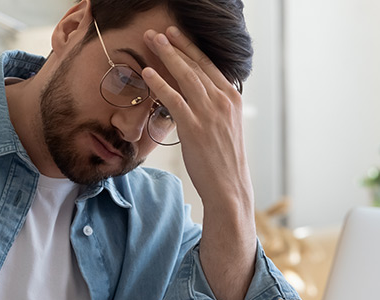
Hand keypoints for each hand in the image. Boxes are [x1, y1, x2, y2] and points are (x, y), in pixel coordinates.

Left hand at [142, 27, 256, 299]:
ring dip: (166, 56)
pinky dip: (160, 84)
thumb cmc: (224, 161)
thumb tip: (200, 96)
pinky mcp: (195, 128)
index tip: (177, 35)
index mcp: (232, 99)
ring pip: (186, 76)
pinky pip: (175, 100)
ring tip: (151, 41)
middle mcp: (224, 101)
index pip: (209, 66)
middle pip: (196, 65)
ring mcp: (210, 113)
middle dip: (176, 45)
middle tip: (159, 30)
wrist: (230, 188)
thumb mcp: (225, 128)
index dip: (191, 48)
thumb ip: (214, 108)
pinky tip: (148, 73)